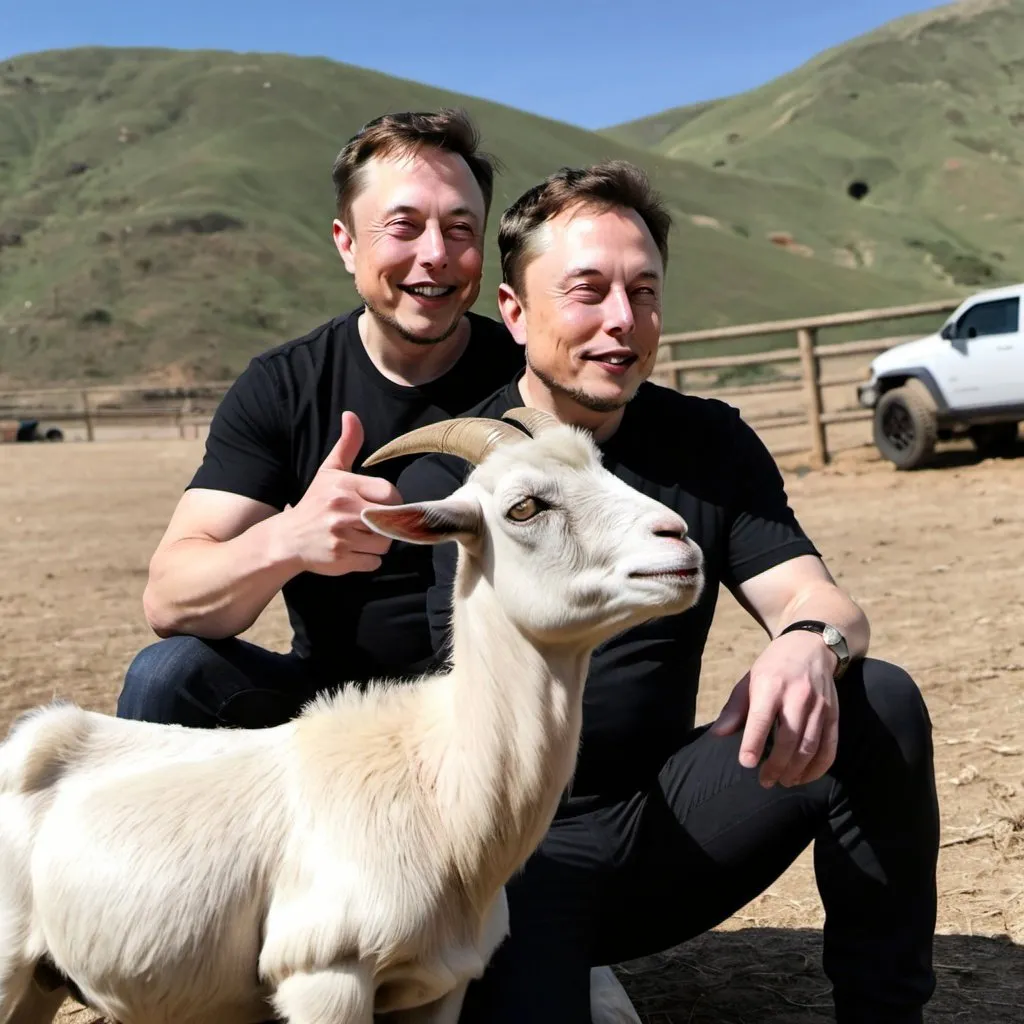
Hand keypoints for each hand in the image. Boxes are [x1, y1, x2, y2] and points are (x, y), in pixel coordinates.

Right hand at [278, 411, 401, 575]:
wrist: (287, 539)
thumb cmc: (314, 502)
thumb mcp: (329, 471)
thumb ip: (346, 444)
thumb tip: (351, 415)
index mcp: (343, 487)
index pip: (390, 494)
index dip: (391, 501)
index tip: (379, 504)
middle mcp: (342, 511)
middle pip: (391, 520)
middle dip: (386, 523)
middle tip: (372, 522)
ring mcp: (341, 537)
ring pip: (385, 543)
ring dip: (379, 543)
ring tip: (362, 537)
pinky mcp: (341, 560)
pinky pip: (374, 562)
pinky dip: (368, 560)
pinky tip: (354, 551)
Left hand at [711, 629, 839, 787]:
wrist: (811, 646)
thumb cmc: (774, 667)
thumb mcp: (750, 679)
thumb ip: (735, 708)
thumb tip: (718, 734)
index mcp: (771, 684)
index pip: (762, 717)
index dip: (754, 742)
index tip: (747, 764)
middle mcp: (798, 695)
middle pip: (789, 737)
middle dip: (777, 765)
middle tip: (765, 781)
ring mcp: (820, 705)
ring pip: (810, 746)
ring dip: (797, 770)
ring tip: (783, 781)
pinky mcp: (834, 714)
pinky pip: (830, 747)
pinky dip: (819, 767)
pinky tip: (805, 776)